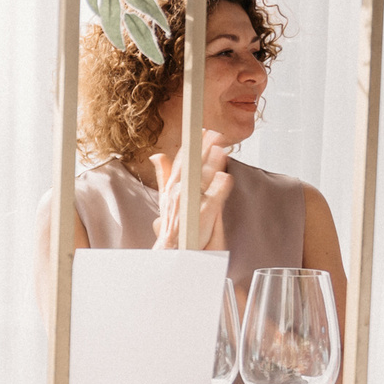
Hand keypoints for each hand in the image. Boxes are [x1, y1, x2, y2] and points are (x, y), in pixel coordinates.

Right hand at [150, 130, 230, 252]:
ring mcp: (190, 203)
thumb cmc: (173, 225)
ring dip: (212, 162)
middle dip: (203, 148)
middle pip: (192, 165)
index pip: (181, 162)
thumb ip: (164, 174)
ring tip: (222, 149)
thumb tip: (157, 155)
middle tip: (215, 134)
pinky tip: (226, 177)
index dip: (190, 146)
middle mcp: (179, 192)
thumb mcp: (165, 196)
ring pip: (202, 178)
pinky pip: (212, 198)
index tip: (199, 132)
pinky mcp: (202, 214)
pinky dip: (219, 187)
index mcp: (172, 187)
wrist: (173, 251)